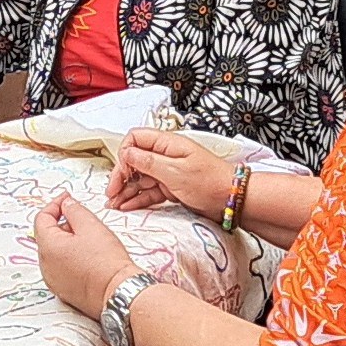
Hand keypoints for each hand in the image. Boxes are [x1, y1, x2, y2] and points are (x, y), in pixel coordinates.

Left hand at [33, 191, 137, 315]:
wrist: (119, 293)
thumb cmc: (107, 261)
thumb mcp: (91, 226)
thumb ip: (74, 210)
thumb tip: (66, 204)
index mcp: (48, 247)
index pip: (42, 218)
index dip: (55, 205)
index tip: (67, 198)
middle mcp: (45, 266)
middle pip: (47, 236)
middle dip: (62, 224)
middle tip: (84, 221)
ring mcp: (53, 280)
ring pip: (54, 252)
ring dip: (66, 242)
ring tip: (90, 241)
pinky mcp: (64, 291)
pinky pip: (61, 268)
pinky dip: (69, 258)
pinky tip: (88, 258)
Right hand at [107, 125, 236, 216]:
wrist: (233, 200)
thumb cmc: (210, 182)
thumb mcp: (176, 172)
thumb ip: (148, 162)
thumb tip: (127, 153)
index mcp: (167, 143)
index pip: (135, 140)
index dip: (124, 155)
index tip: (121, 173)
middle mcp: (165, 155)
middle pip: (134, 160)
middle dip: (121, 176)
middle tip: (111, 193)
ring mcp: (168, 172)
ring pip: (140, 178)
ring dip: (126, 190)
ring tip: (115, 204)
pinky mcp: (171, 187)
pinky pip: (149, 191)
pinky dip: (138, 198)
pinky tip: (128, 206)